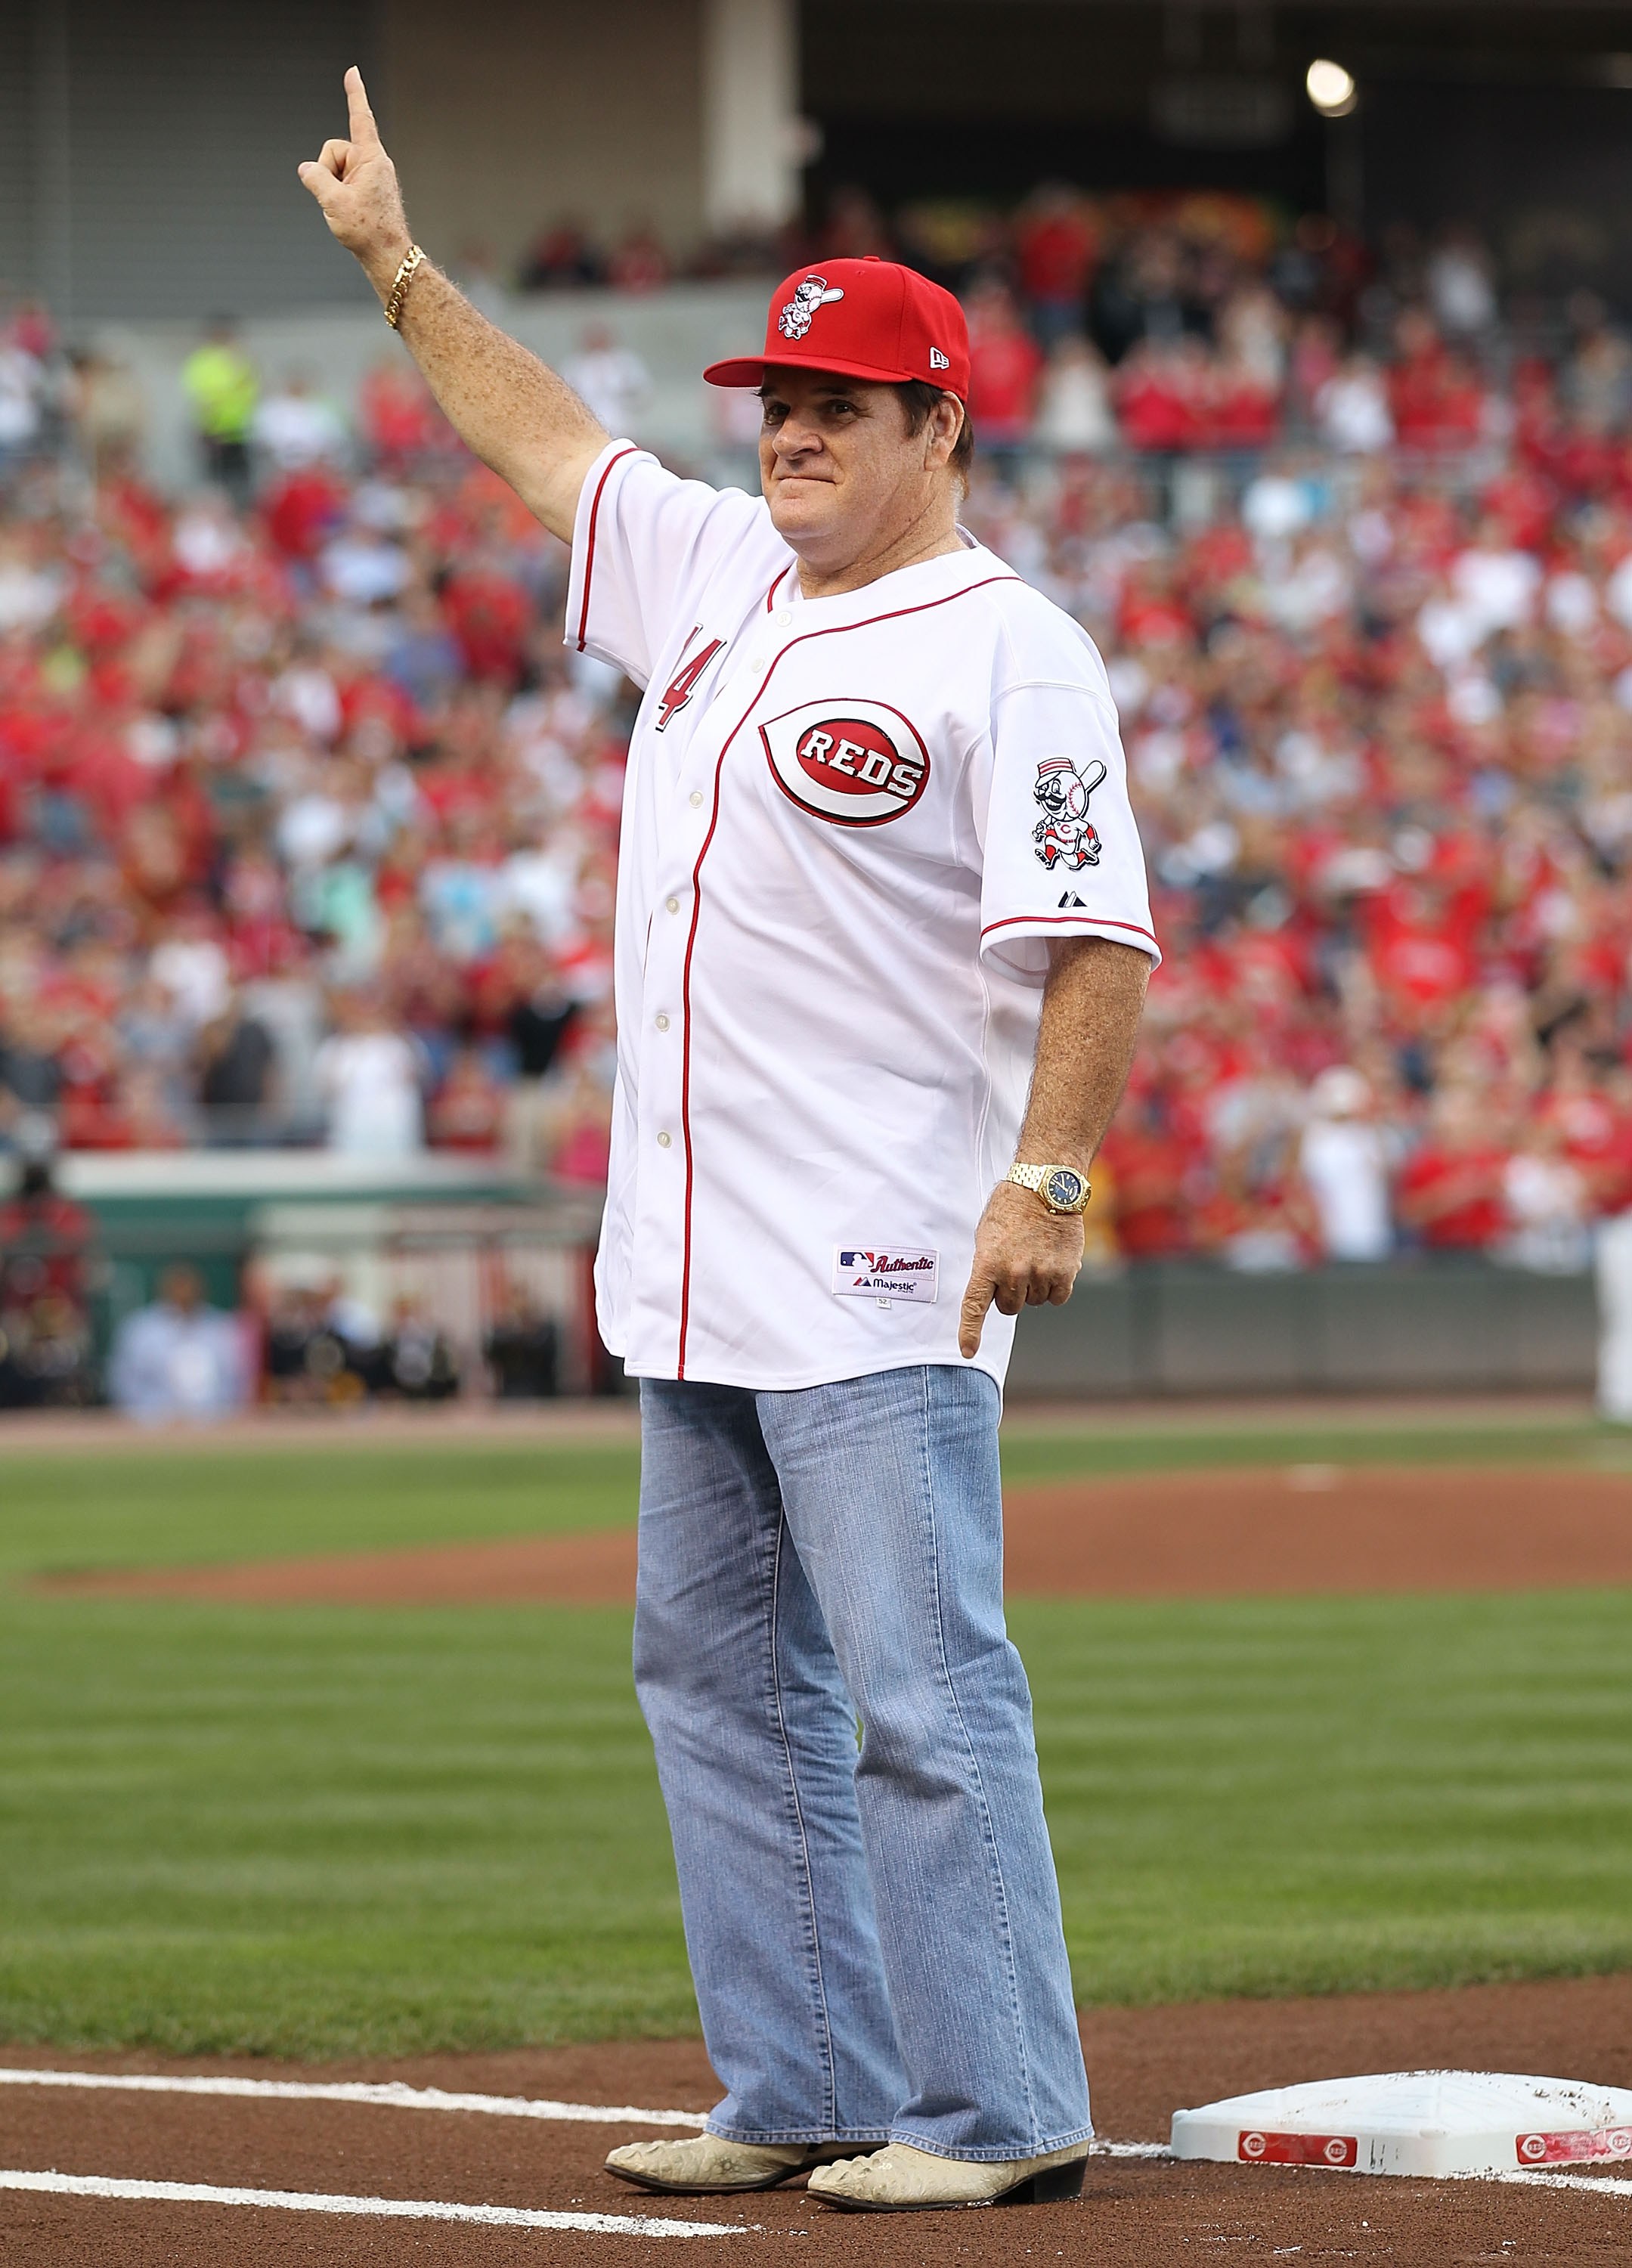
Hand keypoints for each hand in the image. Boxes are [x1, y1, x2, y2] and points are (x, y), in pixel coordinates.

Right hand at [298, 67, 411, 293]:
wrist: (388, 258)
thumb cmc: (367, 231)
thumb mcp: (334, 203)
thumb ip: (316, 179)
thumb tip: (306, 169)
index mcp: (371, 159)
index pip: (360, 118)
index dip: (354, 94)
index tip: (353, 71)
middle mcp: (374, 163)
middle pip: (334, 151)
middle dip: (327, 171)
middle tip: (341, 201)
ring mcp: (371, 177)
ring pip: (335, 169)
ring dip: (333, 188)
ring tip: (348, 211)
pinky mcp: (368, 190)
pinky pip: (342, 183)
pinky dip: (338, 196)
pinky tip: (349, 215)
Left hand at [958, 1179, 1084, 1357]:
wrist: (1045, 1187)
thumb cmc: (1012, 1208)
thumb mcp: (987, 1236)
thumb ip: (988, 1267)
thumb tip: (992, 1293)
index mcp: (987, 1264)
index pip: (974, 1306)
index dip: (970, 1332)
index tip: (967, 1352)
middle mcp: (1013, 1273)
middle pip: (1009, 1307)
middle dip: (1011, 1293)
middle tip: (1016, 1265)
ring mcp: (1040, 1275)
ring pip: (1035, 1302)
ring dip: (1035, 1287)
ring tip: (1035, 1255)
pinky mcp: (1064, 1273)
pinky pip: (1057, 1298)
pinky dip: (1055, 1287)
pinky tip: (1053, 1262)